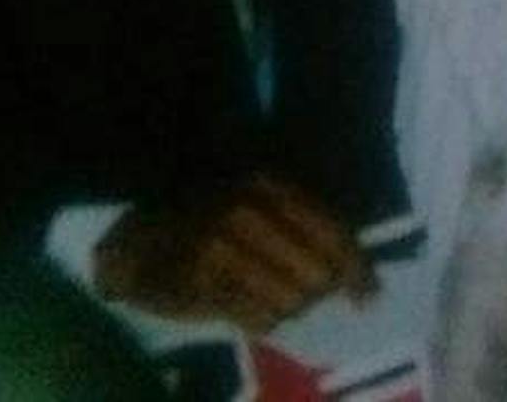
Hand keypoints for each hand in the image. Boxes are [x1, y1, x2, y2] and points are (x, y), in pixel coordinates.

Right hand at [91, 175, 376, 333]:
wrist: (137, 238)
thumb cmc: (209, 222)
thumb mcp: (261, 209)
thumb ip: (309, 232)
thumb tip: (364, 280)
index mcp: (271, 186)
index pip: (333, 232)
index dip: (358, 269)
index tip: (369, 297)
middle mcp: (248, 210)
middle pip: (317, 275)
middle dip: (314, 292)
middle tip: (301, 292)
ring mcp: (221, 245)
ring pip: (290, 302)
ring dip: (284, 307)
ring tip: (264, 294)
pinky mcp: (199, 280)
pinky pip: (257, 319)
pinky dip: (258, 319)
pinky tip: (242, 304)